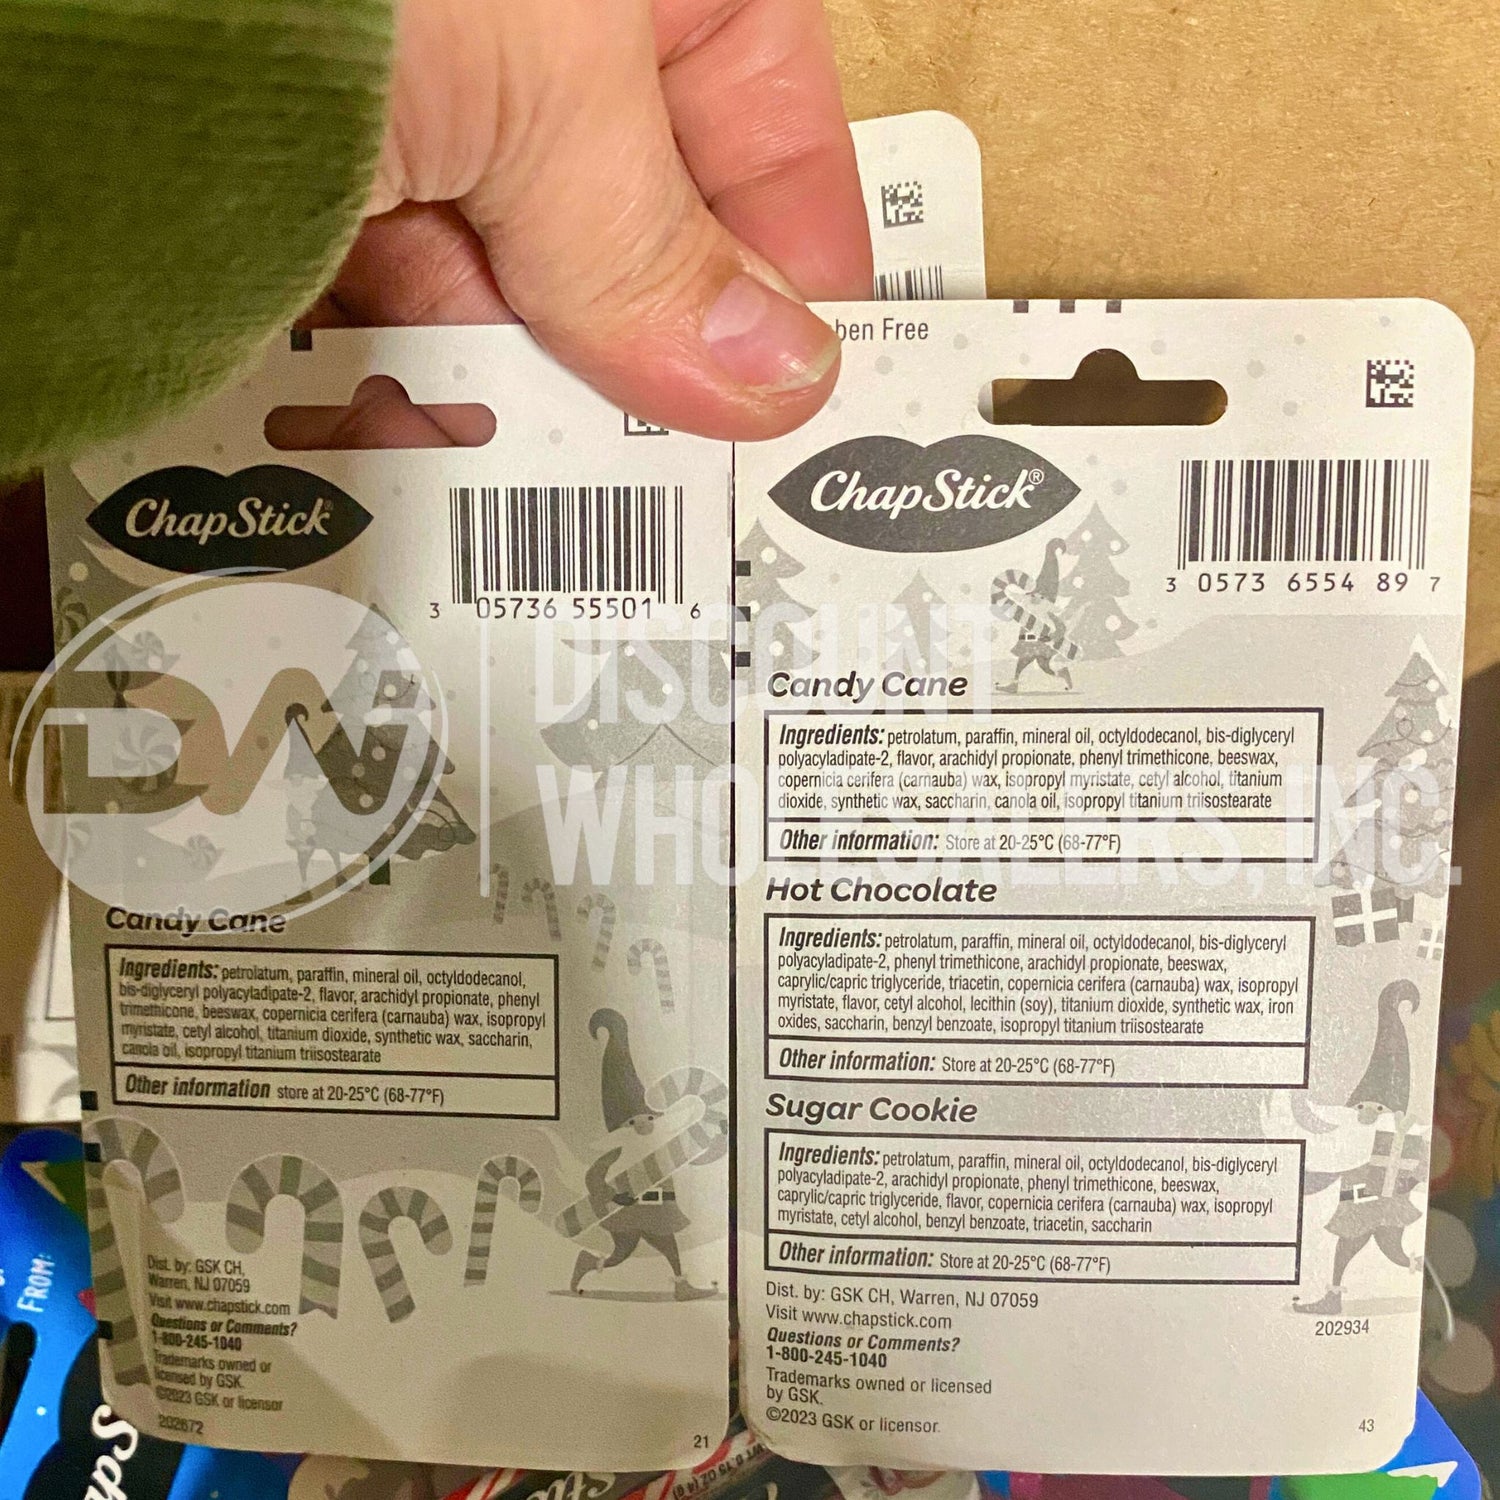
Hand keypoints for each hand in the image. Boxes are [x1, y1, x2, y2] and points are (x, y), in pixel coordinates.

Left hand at [305, 0, 870, 441]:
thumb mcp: (541, 88)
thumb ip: (657, 243)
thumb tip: (773, 374)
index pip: (761, 94)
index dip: (790, 242)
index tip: (796, 377)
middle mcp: (520, 20)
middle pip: (626, 203)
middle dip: (640, 342)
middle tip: (671, 467)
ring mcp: (408, 79)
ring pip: (501, 255)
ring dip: (511, 374)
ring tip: (527, 471)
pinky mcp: (297, 147)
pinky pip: (378, 272)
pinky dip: (396, 360)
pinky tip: (409, 422)